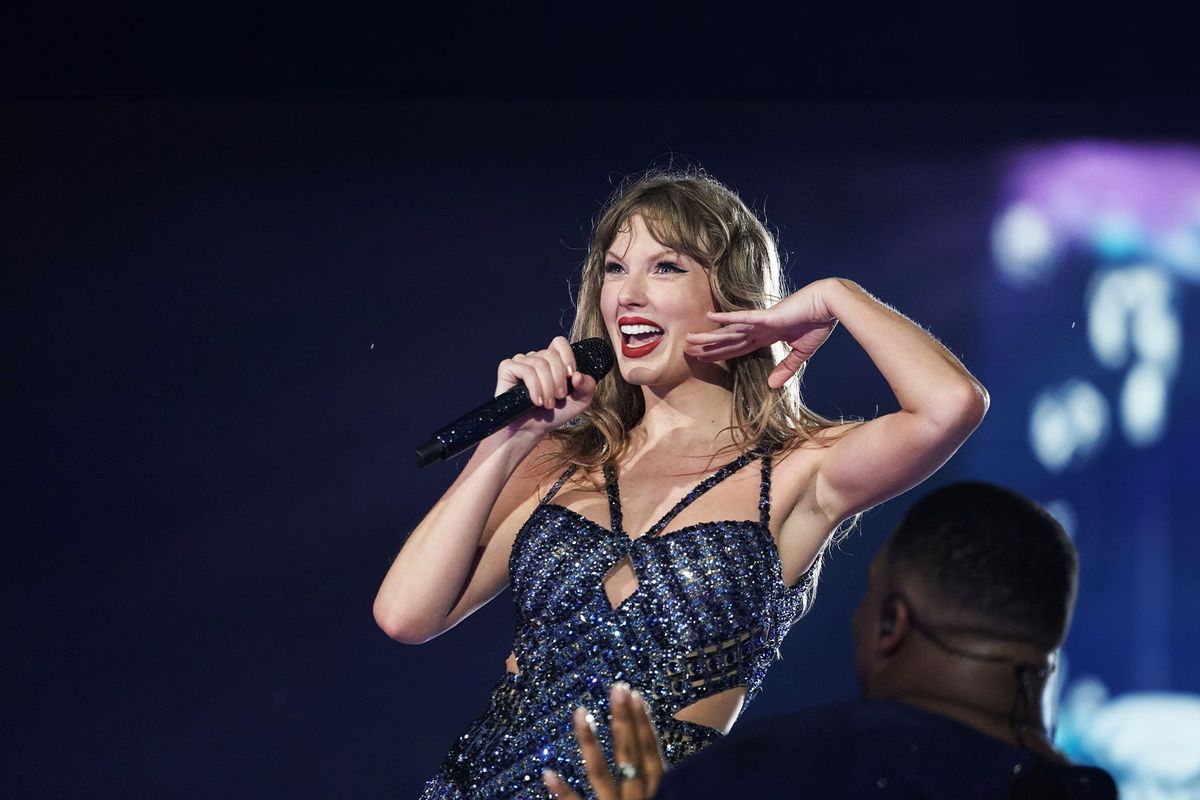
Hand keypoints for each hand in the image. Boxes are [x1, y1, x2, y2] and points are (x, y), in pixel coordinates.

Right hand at [495, 336, 596, 434]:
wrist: (531, 430)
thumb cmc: (553, 414)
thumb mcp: (579, 402)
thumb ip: (587, 387)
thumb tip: (578, 375)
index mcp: (552, 361)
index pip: (559, 343)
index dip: (567, 356)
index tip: (570, 376)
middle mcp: (536, 358)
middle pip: (551, 355)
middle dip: (558, 379)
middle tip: (558, 397)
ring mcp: (521, 362)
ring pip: (539, 364)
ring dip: (547, 387)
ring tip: (547, 403)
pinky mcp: (507, 368)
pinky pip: (525, 370)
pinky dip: (534, 387)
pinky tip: (536, 401)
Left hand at [543, 684, 665, 799]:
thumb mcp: (669, 798)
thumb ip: (658, 782)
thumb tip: (654, 755)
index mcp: (658, 790)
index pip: (649, 752)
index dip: (644, 723)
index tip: (635, 694)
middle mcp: (637, 797)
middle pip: (629, 754)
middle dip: (623, 720)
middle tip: (617, 688)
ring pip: (600, 773)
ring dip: (589, 741)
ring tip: (580, 711)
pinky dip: (562, 792)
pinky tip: (548, 773)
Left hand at [684, 280, 838, 387]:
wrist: (829, 306)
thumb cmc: (817, 324)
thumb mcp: (800, 354)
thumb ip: (786, 369)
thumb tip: (773, 385)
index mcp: (767, 336)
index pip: (737, 348)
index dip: (720, 354)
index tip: (703, 357)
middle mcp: (760, 329)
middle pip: (728, 341)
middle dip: (708, 347)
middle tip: (686, 350)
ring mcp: (762, 322)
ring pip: (730, 332)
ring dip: (709, 336)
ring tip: (689, 339)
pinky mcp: (768, 317)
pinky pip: (744, 318)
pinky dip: (728, 319)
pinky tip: (710, 318)